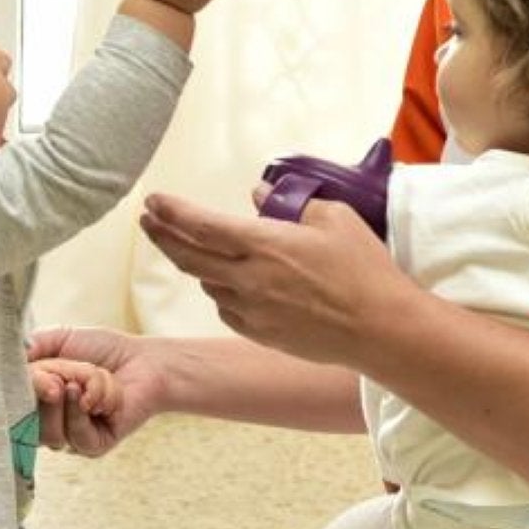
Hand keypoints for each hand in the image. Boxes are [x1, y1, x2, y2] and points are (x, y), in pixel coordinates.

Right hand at [26, 327, 166, 454]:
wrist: (143, 360)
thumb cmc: (102, 350)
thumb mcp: (61, 339)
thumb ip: (32, 345)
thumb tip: (14, 356)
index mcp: (34, 401)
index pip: (10, 408)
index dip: (18, 392)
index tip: (38, 372)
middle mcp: (47, 424)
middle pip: (26, 421)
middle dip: (51, 386)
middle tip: (70, 373)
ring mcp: (68, 438)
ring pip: (49, 432)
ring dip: (75, 395)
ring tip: (93, 378)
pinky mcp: (91, 447)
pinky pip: (75, 437)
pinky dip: (86, 410)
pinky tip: (98, 400)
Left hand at [139, 190, 414, 365]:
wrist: (379, 329)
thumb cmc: (363, 268)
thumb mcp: (334, 218)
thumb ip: (292, 204)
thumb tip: (259, 196)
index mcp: (264, 244)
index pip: (203, 225)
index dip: (173, 211)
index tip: (153, 201)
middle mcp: (248, 278)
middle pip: (190, 256)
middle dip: (163, 235)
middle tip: (148, 221)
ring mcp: (251, 310)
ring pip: (208, 283)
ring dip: (198, 264)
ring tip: (198, 249)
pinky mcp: (260, 333)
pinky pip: (227, 307)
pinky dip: (222, 290)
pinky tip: (230, 282)